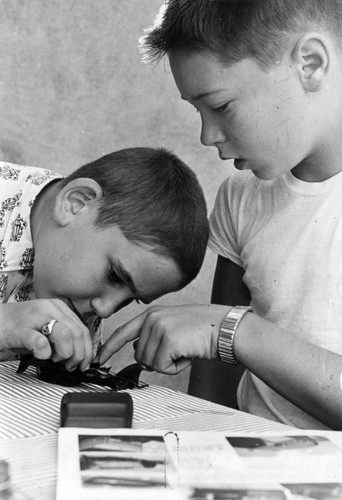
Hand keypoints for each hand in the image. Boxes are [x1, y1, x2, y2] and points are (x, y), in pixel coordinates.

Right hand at [0, 299, 91, 370]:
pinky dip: (45, 354)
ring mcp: (35, 317)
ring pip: (65, 335)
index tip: (84, 363)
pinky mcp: (21, 329)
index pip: (82, 328)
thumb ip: (62, 335)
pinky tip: (40, 355)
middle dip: (79, 355)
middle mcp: (49, 309)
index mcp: (58, 307)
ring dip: (65, 353)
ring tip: (54, 359)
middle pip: (77, 333)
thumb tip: (79, 354)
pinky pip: (41, 342)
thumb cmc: (17, 328)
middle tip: (70, 365)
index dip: (87, 350)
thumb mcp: (45, 327)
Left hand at [99, 304, 230, 373]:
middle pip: (139, 356)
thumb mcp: (172, 327)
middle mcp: (151, 319)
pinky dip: (175, 367)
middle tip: (178, 350)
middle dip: (157, 360)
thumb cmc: (202, 328)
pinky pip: (162, 367)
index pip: (123, 332)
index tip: (99, 358)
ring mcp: (159, 328)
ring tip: (184, 350)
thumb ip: (152, 338)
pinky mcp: (167, 340)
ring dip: (168, 364)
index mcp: (151, 314)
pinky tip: (187, 354)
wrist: (223, 326)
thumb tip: (140, 357)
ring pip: (150, 363)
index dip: (109, 347)